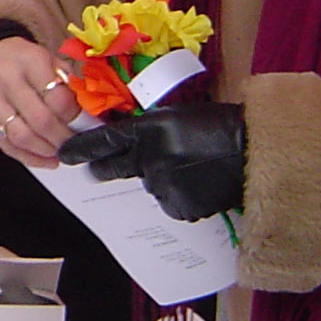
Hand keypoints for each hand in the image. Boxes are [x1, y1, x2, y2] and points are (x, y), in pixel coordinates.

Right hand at [0, 36, 79, 166]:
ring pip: (20, 137)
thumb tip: (88, 116)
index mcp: (29, 59)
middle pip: (39, 120)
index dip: (74, 117)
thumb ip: (68, 84)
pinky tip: (45, 159)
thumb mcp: (50, 60)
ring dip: (45, 151)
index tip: (84, 125)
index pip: (57, 98)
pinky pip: (5, 145)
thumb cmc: (24, 61)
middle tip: (75, 145)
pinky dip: (29, 157)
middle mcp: (4, 77)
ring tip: (60, 153)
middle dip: (62, 139)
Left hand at [58, 101, 245, 221]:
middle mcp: (151, 157)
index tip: (65, 155)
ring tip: (188, 168)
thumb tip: (122, 142)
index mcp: (150, 129)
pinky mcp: (179, 205)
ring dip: (157, 179)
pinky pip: (168, 202)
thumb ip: (147, 129)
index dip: (81, 149)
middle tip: (101, 170)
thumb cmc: (219, 125)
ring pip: (146, 184)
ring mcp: (164, 183)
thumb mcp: (177, 115)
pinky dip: (177, 195)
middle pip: (113, 168)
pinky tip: (196, 183)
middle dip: (104, 169)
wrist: (254, 150)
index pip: (104, 141)